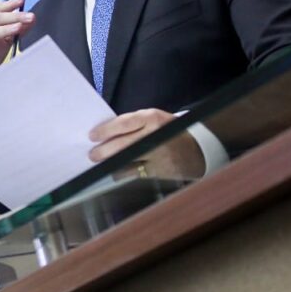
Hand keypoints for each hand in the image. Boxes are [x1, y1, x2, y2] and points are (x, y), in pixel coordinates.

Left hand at [87, 109, 204, 179]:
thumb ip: (135, 124)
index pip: (124, 123)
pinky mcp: (159, 171)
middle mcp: (155, 135)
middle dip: (104, 151)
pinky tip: (114, 171)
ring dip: (110, 163)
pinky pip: (134, 172)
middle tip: (92, 154)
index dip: (106, 130)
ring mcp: (158, 155)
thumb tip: (106, 132)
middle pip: (123, 144)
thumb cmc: (170, 132)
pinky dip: (122, 172)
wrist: (198, 151)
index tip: (92, 136)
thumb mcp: (156, 120)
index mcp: (153, 118)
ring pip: (126, 160)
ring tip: (99, 163)